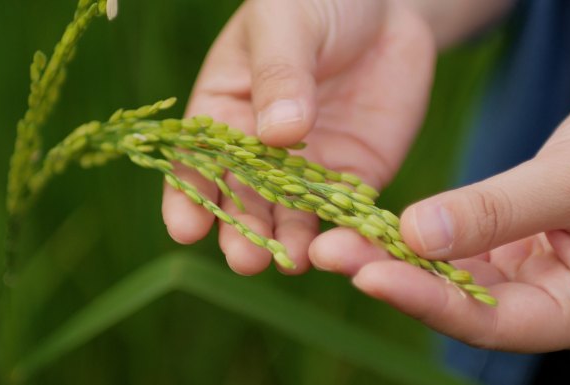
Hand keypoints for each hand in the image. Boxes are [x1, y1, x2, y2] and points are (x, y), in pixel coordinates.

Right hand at [162, 0, 434, 273]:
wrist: (384, 5)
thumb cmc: (314, 1)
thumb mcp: (285, 24)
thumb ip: (279, 74)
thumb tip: (278, 133)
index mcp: (225, 111)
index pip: (198, 159)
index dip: (188, 194)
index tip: (185, 227)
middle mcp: (260, 149)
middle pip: (244, 198)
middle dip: (241, 229)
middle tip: (244, 257)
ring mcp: (308, 167)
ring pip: (292, 214)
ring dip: (287, 241)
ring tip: (287, 262)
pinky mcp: (353, 174)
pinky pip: (344, 210)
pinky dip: (341, 232)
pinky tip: (338, 250)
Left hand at [310, 96, 569, 351]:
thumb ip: (499, 211)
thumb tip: (416, 237)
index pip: (493, 321)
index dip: (429, 302)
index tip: (370, 276)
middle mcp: (542, 302)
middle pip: (456, 303)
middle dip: (391, 277)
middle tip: (330, 251)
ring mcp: (519, 276)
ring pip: (445, 276)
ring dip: (390, 257)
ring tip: (334, 237)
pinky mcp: (501, 248)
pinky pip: (449, 249)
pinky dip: (411, 238)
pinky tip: (367, 225)